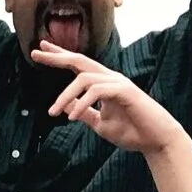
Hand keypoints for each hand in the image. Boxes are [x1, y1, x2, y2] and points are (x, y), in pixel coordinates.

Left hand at [32, 42, 186, 153]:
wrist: (156, 141)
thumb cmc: (131, 132)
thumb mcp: (100, 123)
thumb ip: (84, 113)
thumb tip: (66, 107)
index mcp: (103, 84)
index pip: (78, 66)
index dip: (59, 57)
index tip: (40, 50)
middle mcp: (110, 79)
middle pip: (80, 61)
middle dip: (57, 56)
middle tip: (36, 52)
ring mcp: (119, 83)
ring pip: (84, 78)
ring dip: (64, 96)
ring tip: (53, 113)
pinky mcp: (126, 91)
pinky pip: (98, 91)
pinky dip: (82, 103)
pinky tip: (71, 117)